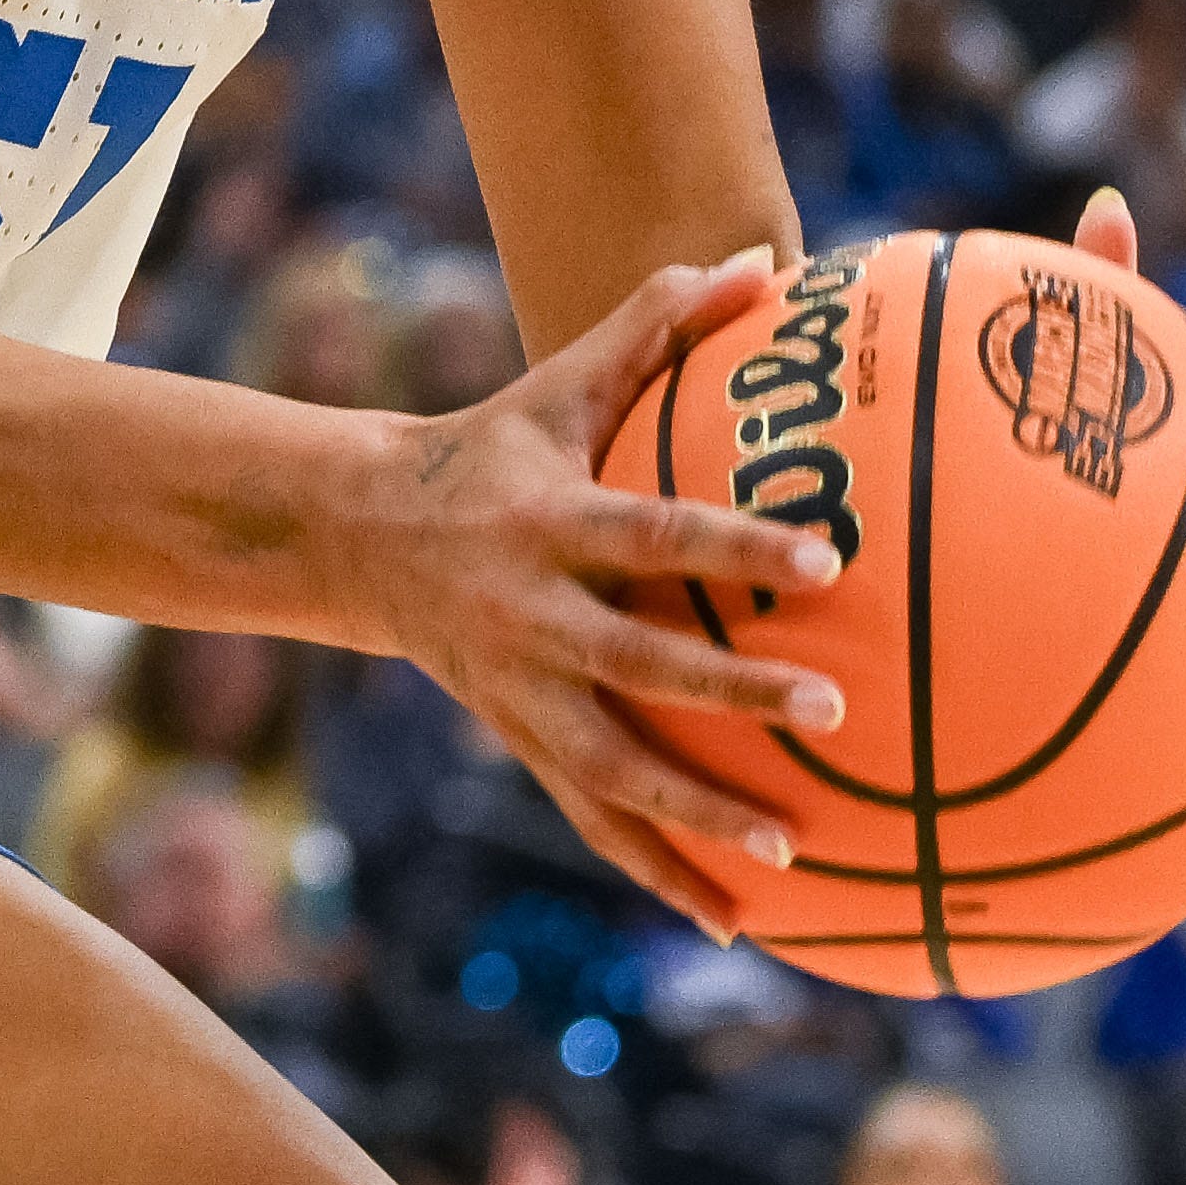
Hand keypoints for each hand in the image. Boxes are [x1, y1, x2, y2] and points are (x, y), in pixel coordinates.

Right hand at [332, 247, 848, 936]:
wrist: (355, 532)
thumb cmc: (490, 445)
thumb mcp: (557, 383)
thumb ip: (655, 327)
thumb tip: (761, 262)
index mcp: (547, 521)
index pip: (652, 535)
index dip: (732, 549)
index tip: (825, 562)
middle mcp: (530, 612)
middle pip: (637, 664)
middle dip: (730, 694)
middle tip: (830, 712)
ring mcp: (518, 687)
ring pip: (612, 768)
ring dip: (698, 817)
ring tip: (792, 857)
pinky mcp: (517, 737)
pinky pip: (593, 818)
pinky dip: (659, 872)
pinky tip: (734, 922)